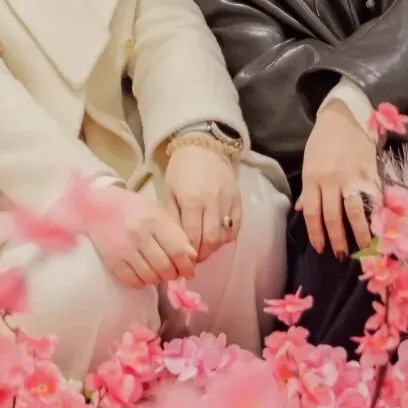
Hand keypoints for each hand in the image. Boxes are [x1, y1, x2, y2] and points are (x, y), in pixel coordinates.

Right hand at [87, 188, 196, 288]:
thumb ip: (176, 234)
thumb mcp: (158, 213)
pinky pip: (132, 281)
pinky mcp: (111, 259)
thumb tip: (191, 259)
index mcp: (155, 219)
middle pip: (165, 267)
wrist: (98, 205)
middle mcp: (140, 233)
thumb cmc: (134, 208)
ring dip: (158, 279)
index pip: (178, 250)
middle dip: (173, 274)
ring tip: (158, 273)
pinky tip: (143, 274)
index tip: (189, 270)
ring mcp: (124, 247)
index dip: (187, 265)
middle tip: (173, 273)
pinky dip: (142, 282)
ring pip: (150, 276)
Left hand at [162, 144, 240, 263]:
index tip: (182, 260)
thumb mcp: (169, 191)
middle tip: (194, 259)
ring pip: (224, 236)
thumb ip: (172, 217)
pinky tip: (217, 237)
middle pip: (210, 240)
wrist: (204, 147)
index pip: (192, 237)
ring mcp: (228, 202)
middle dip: (202, 255)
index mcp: (191, 200)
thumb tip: (175, 243)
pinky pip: (236, 227)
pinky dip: (227, 237)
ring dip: (214, 247)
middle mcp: (212, 203)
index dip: (188, 253)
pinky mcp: (238, 200)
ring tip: (204, 248)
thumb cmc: (181, 170)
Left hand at [297, 100, 378, 261]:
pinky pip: (373, 198)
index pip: (312, 212)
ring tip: (363, 248)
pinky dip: (377, 214)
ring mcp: (351, 176)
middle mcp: (330, 180)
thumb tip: (300, 210)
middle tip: (342, 255)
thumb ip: (307, 189)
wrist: (341, 116)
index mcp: (312, 178)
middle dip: (337, 240)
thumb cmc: (322, 142)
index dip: (316, 234)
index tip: (321, 249)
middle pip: (332, 217)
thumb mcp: (308, 163)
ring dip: (358, 233)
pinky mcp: (369, 172)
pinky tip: (379, 226)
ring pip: (354, 212)